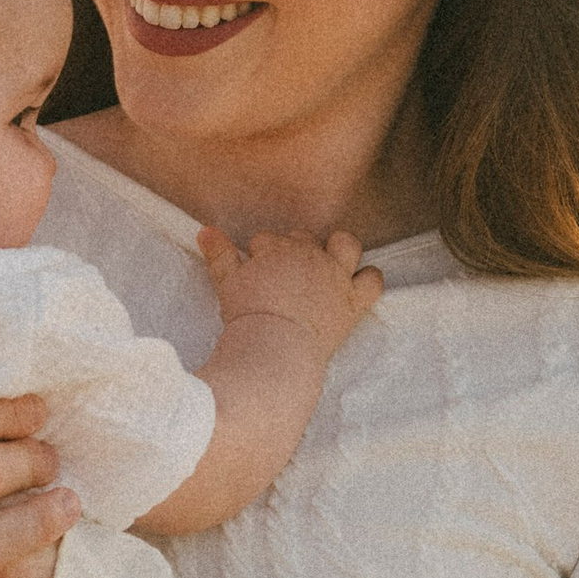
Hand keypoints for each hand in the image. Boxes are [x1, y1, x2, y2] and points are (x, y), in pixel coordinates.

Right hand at [197, 221, 382, 356]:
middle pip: (303, 239)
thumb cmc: (247, 318)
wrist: (275, 347)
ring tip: (329, 263)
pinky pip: (373, 281)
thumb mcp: (227, 283)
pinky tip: (357, 286)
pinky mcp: (353, 300)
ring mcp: (335, 276)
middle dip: (293, 250)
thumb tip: (204, 230)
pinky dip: (369, 279)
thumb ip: (219, 255)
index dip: (260, 255)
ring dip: (340, 248)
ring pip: (347, 244)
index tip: (256, 273)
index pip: (267, 240)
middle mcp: (310, 256)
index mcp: (278, 249)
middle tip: (285, 276)